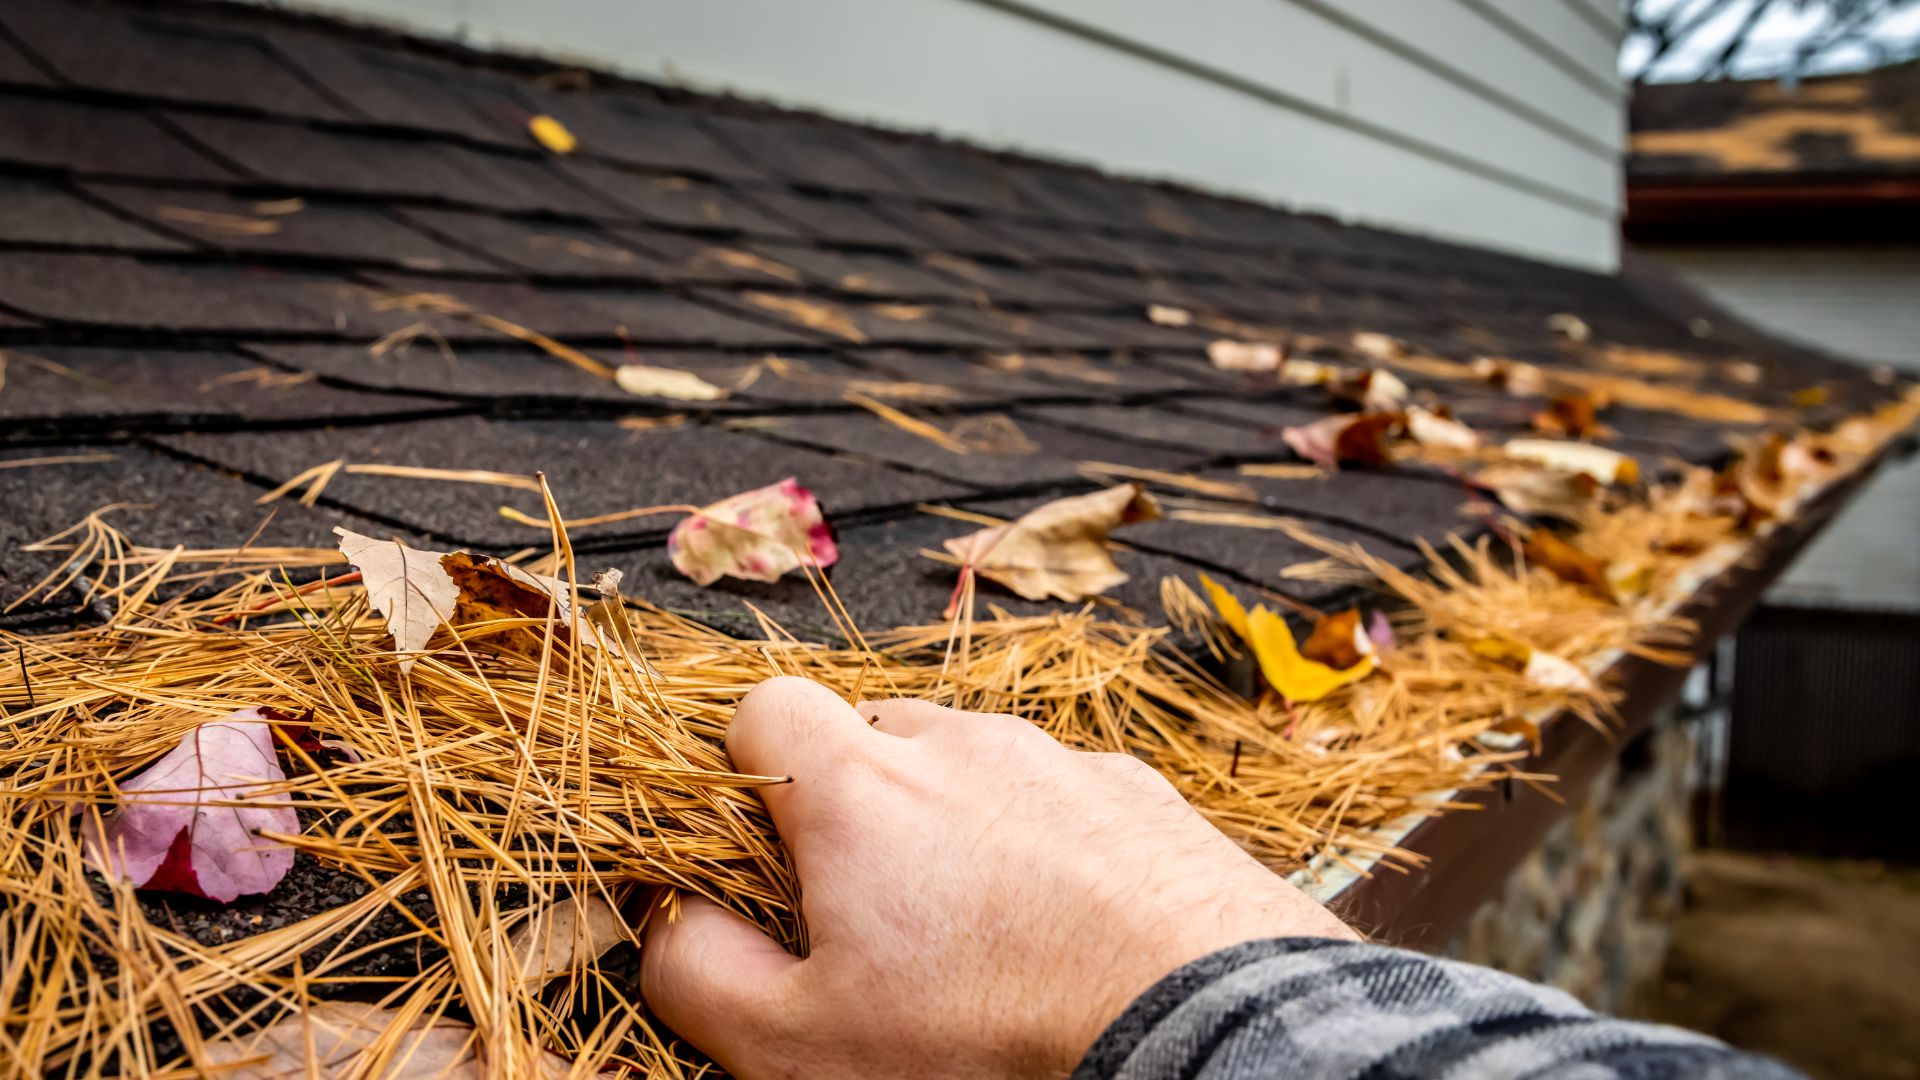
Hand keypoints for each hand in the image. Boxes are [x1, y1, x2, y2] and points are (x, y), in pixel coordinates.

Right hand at [640, 677, 1357, 1077]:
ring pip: (974, 763)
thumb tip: (667, 922)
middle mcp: (962, 745)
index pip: (765, 708)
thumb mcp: (799, 1047)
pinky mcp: (1142, 794)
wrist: (1200, 1033)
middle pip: (874, 731)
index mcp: (860, 788)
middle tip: (875, 915)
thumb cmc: (994, 1044)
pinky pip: (1064, 795)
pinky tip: (1070, 929)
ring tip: (984, 932)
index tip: (766, 855)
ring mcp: (1060, 761)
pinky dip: (1049, 843)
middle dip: (857, 804)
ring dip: (956, 824)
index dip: (747, 773)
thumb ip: (698, 973)